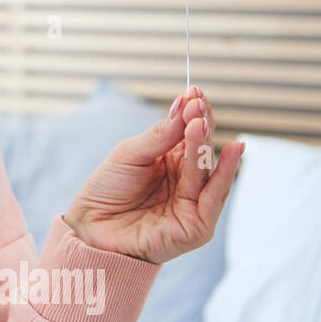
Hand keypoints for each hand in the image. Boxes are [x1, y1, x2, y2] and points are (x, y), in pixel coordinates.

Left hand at [63, 85, 244, 264]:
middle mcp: (187, 182)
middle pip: (201, 149)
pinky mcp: (197, 226)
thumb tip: (184, 107)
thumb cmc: (107, 192)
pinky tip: (230, 151)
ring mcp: (194, 203)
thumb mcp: (129, 155)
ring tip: (200, 122)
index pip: (190, 134)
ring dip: (205, 145)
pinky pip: (215, 197)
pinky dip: (224, 174)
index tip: (193, 92)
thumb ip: (158, 136)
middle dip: (201, 125)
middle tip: (197, 104)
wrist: (89, 229)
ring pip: (208, 170)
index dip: (194, 113)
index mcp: (172, 162)